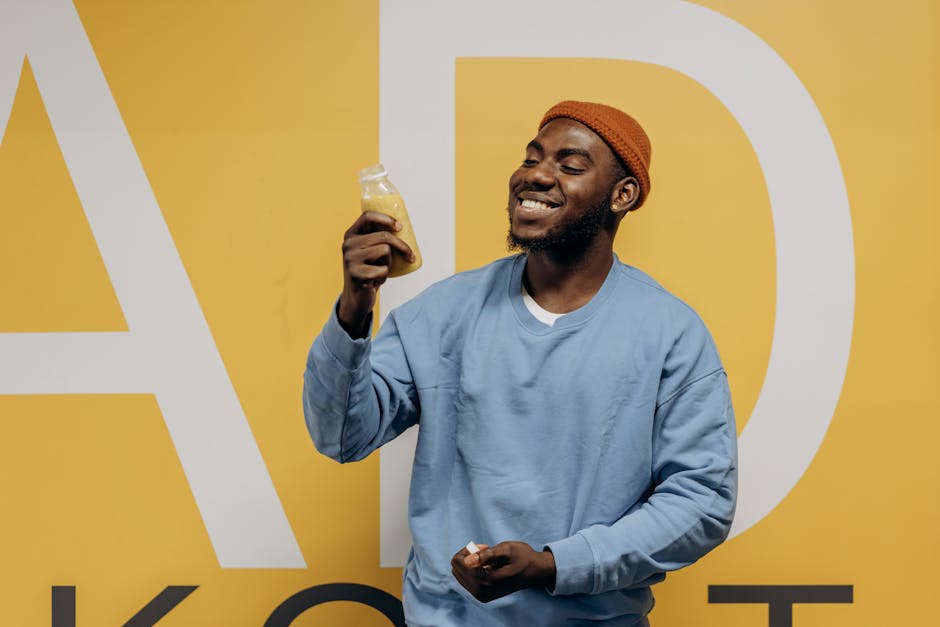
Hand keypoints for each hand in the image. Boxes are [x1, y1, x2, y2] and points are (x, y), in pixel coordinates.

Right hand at [337, 210, 414, 337]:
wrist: (356, 296)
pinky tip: (375, 282)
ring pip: (385, 251)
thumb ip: (378, 238)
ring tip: (380, 270)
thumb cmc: (368, 270)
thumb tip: (403, 228)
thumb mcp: (370, 251)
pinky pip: (383, 270)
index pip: (367, 216)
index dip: (386, 218)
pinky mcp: (356, 274)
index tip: (400, 227)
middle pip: (383, 236)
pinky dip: (384, 277)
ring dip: (389, 263)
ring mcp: (350, 259)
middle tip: (410, 256)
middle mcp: (348, 244)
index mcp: (351, 234)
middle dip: (401, 246)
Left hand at [451, 541, 555, 602]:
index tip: (485, 547)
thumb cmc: (522, 557)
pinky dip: (472, 568)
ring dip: (470, 562)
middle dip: (468, 556)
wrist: (534, 572)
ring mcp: (480, 596)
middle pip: (456, 567)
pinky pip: (464, 578)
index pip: (458, 562)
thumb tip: (467, 560)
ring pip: (458, 573)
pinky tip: (487, 565)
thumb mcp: (506, 549)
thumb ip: (487, 554)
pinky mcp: (481, 595)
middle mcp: (480, 592)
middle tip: (486, 552)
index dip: (470, 549)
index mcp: (486, 581)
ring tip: (488, 558)